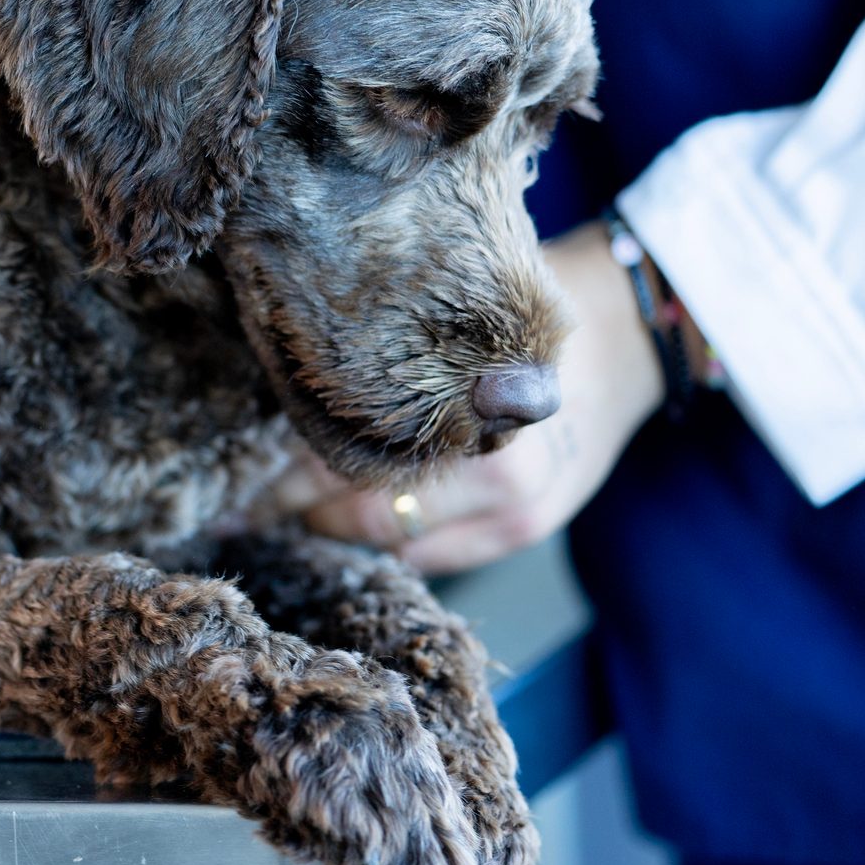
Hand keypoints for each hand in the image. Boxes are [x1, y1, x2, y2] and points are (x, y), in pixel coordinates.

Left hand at [267, 219, 664, 574]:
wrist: (627, 336)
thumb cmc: (525, 307)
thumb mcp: (453, 318)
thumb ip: (386, 358)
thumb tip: (283, 377)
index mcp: (470, 409)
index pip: (352, 458)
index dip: (286, 473)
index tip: (237, 482)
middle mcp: (496, 472)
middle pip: (364, 512)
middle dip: (298, 509)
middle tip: (244, 501)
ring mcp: (514, 510)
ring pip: (393, 541)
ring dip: (336, 528)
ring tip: (283, 510)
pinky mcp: (524, 530)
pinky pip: (431, 556)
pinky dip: (386, 542)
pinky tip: (348, 522)